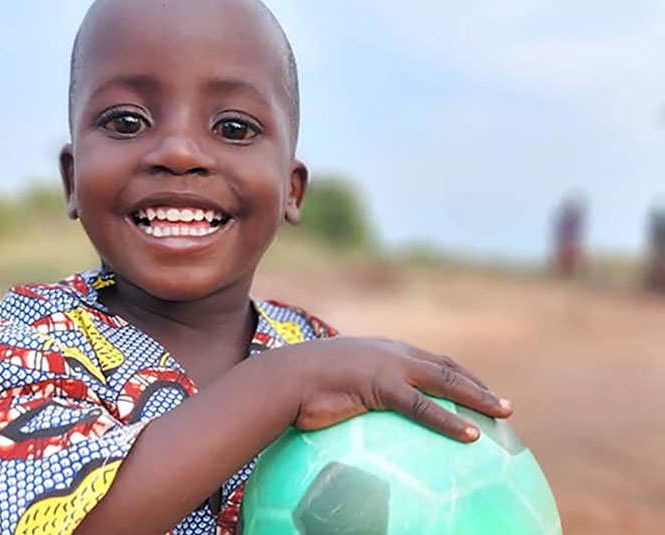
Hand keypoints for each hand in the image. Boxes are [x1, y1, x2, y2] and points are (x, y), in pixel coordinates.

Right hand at [284, 337, 512, 441]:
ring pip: (445, 381)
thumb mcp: (330, 385)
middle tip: (503, 404)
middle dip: (477, 385)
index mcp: (382, 351)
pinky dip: (450, 420)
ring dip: (478, 397)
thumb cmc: (300, 386)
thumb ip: (349, 393)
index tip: (474, 389)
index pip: (427, 361)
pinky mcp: (383, 385)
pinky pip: (424, 406)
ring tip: (503, 414)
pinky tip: (471, 436)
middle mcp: (392, 354)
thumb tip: (350, 413)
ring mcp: (390, 367)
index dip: (454, 375)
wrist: (283, 377)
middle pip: (446, 367)